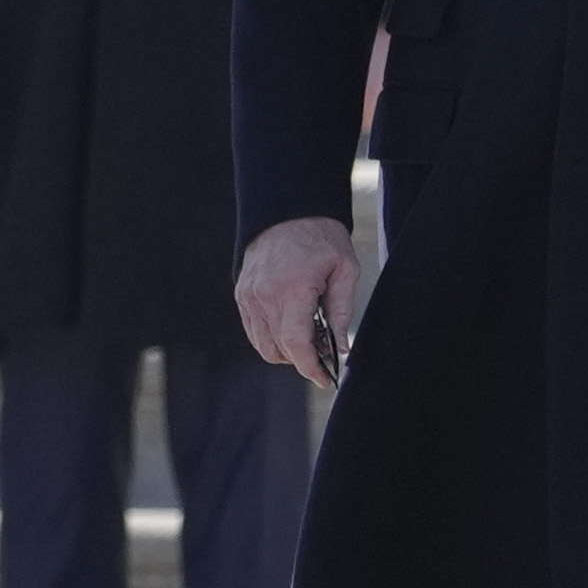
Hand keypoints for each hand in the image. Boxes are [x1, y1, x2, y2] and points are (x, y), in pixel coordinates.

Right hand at [235, 216, 358, 385]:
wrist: (289, 208)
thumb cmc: (321, 236)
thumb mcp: (345, 270)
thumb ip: (342, 311)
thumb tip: (340, 347)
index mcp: (292, 289)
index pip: (295, 345)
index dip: (310, 368)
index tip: (324, 379)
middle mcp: (264, 296)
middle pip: (279, 350)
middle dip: (302, 359)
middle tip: (322, 351)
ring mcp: (249, 296)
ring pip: (263, 345)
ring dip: (285, 351)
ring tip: (307, 336)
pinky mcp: (242, 294)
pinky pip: (254, 330)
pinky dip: (271, 337)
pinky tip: (289, 325)